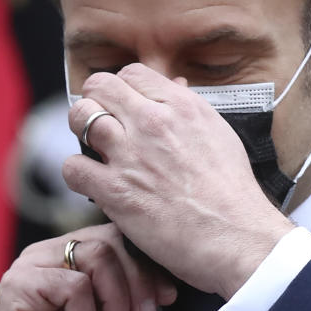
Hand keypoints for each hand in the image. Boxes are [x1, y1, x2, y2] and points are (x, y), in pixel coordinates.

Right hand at [0, 223, 176, 310]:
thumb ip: (134, 290)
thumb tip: (160, 267)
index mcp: (71, 254)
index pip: (117, 235)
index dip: (147, 263)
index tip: (167, 296)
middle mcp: (50, 252)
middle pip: (110, 239)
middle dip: (138, 280)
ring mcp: (32, 263)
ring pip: (97, 256)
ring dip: (116, 299)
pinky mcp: (18, 283)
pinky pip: (74, 284)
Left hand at [64, 63, 293, 298]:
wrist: (237, 237)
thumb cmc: (233, 191)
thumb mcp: (218, 132)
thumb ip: (188, 107)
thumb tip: (174, 85)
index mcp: (180, 105)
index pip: (131, 72)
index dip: (122, 88)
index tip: (124, 105)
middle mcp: (152, 122)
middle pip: (98, 86)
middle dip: (95, 101)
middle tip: (101, 122)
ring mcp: (130, 155)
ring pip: (80, 117)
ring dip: (82, 131)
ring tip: (95, 149)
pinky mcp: (115, 191)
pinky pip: (73, 167)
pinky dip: (79, 173)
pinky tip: (94, 182)